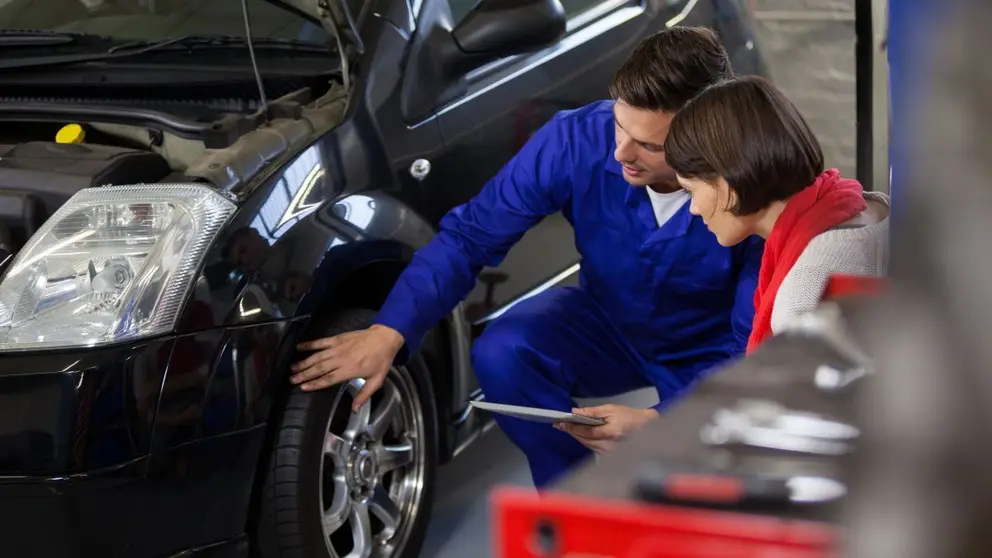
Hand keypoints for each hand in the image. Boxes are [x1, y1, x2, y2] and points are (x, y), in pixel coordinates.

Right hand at [290, 325, 404, 410]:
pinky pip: (321, 342)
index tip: (303, 388)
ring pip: (318, 356)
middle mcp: (342, 359)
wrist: (385, 338)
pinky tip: (299, 347)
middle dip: (305, 374)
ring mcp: (338, 348)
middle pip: (320, 368)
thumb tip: (354, 409)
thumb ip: (364, 395)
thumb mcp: (377, 380)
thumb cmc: (381, 359)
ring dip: (304, 362)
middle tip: (292, 380)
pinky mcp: (338, 338)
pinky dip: (309, 344)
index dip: (315, 384)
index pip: (329, 379)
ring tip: (292, 368)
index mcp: (350, 370)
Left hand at [555, 404, 658, 452]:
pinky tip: (579, 434)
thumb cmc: (630, 416)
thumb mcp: (611, 409)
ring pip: (587, 444)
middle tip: (560, 425)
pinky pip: (592, 447)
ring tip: (567, 428)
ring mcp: (610, 452)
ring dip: (577, 436)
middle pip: (584, 440)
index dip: (572, 427)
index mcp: (611, 432)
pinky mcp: (609, 454)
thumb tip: (576, 411)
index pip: (586, 431)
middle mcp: (609, 445)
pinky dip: (584, 440)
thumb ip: (593, 412)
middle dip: (572, 432)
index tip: (561, 423)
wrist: (646, 427)